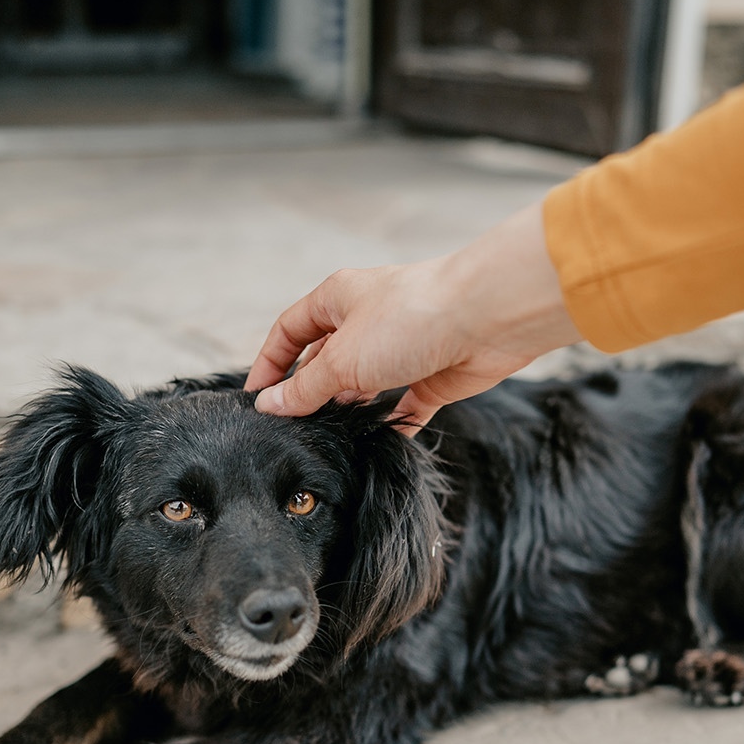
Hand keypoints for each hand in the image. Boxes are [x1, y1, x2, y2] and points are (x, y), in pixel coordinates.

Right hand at [245, 203, 583, 432]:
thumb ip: (306, 388)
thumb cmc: (411, 319)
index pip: (290, 330)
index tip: (255, 399)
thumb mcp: (343, 358)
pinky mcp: (432, 375)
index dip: (270, 363)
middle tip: (291, 429)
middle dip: (309, 392)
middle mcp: (368, 320)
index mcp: (338, 299)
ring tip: (328, 439)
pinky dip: (389, 423)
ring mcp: (401, 349)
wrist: (488, 318)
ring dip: (347, 409)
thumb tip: (270, 407)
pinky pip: (404, 405)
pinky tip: (374, 445)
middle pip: (325, 360)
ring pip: (364, 384)